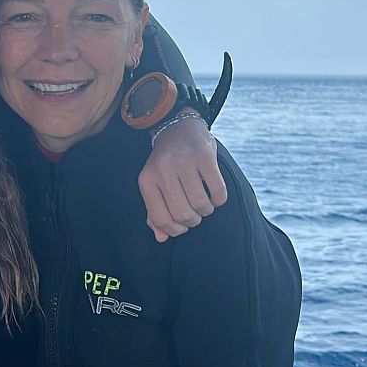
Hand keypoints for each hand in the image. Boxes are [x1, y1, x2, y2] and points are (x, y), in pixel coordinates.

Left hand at [138, 114, 227, 241]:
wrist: (178, 128)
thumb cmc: (166, 165)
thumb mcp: (154, 185)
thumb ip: (155, 211)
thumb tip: (162, 238)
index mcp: (147, 180)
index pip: (160, 219)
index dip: (174, 230)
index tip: (182, 226)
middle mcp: (163, 170)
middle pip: (182, 214)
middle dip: (193, 221)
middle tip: (196, 214)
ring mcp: (184, 161)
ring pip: (200, 204)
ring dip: (206, 211)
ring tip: (205, 204)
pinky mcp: (204, 155)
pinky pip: (217, 190)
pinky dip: (219, 200)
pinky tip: (215, 196)